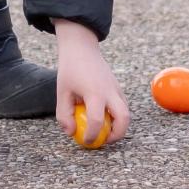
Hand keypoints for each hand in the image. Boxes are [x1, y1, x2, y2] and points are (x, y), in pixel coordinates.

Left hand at [54, 19, 128, 145]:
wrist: (81, 47)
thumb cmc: (70, 68)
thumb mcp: (62, 91)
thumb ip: (64, 114)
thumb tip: (71, 133)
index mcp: (95, 93)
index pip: (97, 121)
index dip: (92, 135)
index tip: (86, 141)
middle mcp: (110, 91)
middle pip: (123, 119)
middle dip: (117, 135)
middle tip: (104, 141)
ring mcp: (116, 88)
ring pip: (126, 113)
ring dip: (119, 126)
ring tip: (103, 131)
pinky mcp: (118, 86)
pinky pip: (123, 105)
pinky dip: (117, 115)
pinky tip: (104, 117)